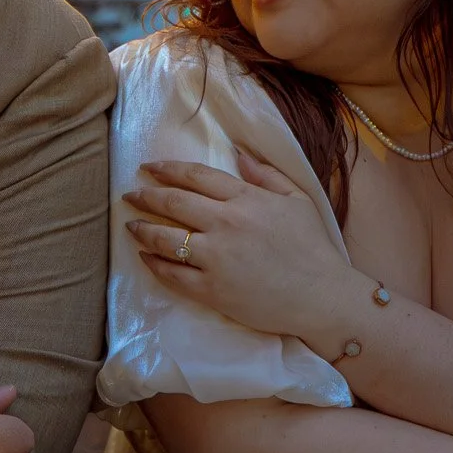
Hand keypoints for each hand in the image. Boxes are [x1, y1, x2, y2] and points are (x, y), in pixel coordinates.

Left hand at [124, 153, 362, 344]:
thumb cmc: (314, 248)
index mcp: (246, 199)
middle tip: (129, 195)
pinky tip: (145, 256)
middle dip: (146, 195)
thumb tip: (239, 154)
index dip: (168, 169)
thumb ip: (267, 175)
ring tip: (130, 225)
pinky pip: (172, 274)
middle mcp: (225, 224)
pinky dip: (153, 263)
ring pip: (165, 238)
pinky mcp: (211, 290)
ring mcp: (215, 258)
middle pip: (173, 202)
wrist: (322, 297)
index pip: (196, 176)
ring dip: (142, 228)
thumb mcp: (298, 200)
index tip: (149, 168)